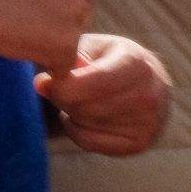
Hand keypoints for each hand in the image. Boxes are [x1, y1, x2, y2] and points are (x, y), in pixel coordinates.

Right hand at [0, 0, 111, 71]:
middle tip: (17, 9)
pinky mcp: (65, 45)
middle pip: (78, 19)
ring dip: (46, 41)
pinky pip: (62, 65)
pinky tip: (18, 41)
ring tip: (15, 22)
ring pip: (69, 42)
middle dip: (53, 22)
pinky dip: (42, 61)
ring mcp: (77, 15)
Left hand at [36, 33, 169, 155]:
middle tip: (58, 89)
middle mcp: (149, 95)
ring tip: (77, 98)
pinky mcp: (139, 144)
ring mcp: (148, 123)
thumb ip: (65, 61)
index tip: (50, 80)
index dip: (62, 86)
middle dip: (63, 98)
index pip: (91, 84)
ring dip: (70, 113)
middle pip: (85, 107)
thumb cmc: (111, 58)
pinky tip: (81, 116)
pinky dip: (76, 131)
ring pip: (85, 125)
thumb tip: (40, 84)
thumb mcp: (91, 47)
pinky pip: (90, 143)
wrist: (149, 80)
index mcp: (137, 64)